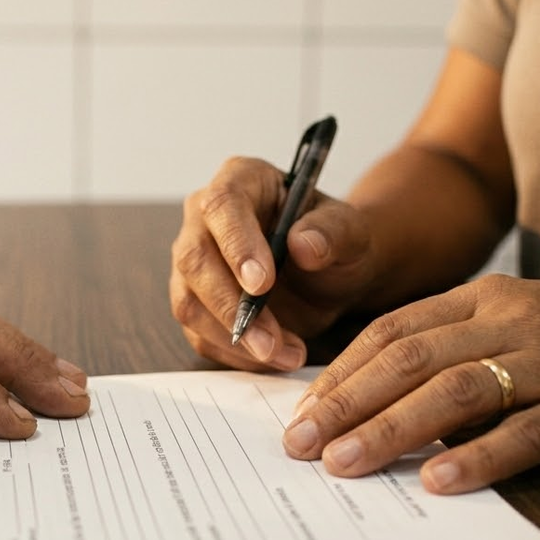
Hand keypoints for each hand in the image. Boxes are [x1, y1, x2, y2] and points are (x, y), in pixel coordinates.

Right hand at [170, 157, 376, 371]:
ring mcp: (193, 262)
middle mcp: (204, 218)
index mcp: (241, 180)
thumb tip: (302, 245)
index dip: (237, 245)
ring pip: (189, 302)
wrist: (331, 274)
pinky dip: (234, 354)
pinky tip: (272, 358)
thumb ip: (332, 233)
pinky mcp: (195, 302)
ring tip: (285, 354)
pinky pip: (199, 333)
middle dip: (231, 306)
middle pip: (194, 259)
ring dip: (233, 338)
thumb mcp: (350, 232)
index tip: (262, 285)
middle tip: (271, 340)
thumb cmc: (335, 241)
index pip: (222, 205)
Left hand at [282, 274, 539, 492]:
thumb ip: (453, 346)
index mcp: (485, 297)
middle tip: (300, 445)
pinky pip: (526, 433)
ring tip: (344, 465)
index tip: (302, 412)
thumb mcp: (517, 321)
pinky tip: (437, 481)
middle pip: (410, 359)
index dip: (342, 372)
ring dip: (391, 429)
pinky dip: (477, 457)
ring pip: (456, 391)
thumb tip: (375, 396)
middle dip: (346, 404)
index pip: (393, 330)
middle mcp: (510, 321)